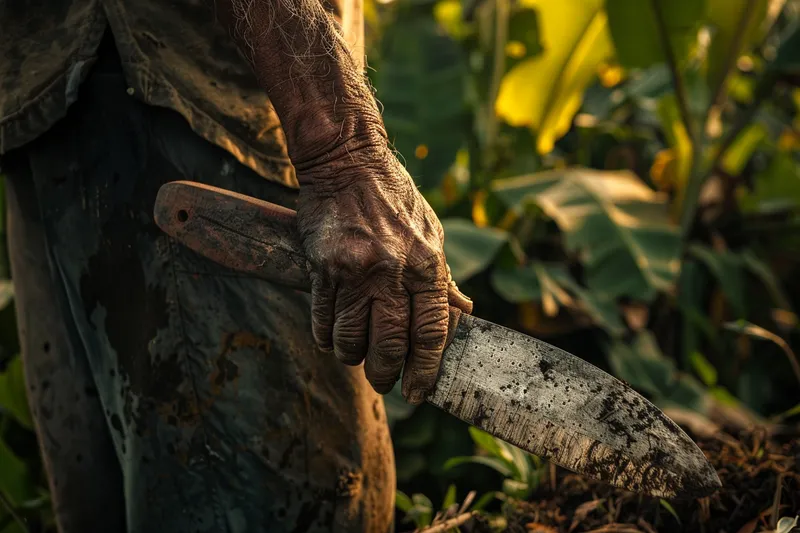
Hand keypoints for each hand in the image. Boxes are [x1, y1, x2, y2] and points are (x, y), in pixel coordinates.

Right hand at [296, 146, 472, 403]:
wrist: (349, 163)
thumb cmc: (394, 198)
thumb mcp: (431, 233)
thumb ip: (444, 278)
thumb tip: (465, 312)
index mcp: (427, 264)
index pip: (431, 333)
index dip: (425, 369)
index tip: (419, 391)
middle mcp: (393, 271)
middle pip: (389, 345)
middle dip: (385, 374)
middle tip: (384, 381)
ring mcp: (356, 270)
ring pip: (351, 338)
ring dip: (352, 356)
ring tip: (355, 355)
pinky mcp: (323, 267)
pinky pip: (323, 318)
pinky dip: (326, 335)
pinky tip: (331, 336)